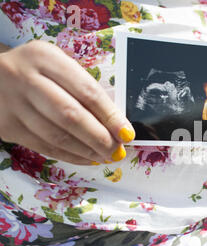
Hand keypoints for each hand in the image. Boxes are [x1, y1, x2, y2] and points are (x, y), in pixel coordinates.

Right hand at [0, 40, 134, 164]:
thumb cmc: (37, 72)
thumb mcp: (59, 67)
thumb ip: (84, 89)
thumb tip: (116, 123)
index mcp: (44, 57)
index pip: (86, 91)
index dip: (110, 116)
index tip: (127, 133)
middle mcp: (24, 78)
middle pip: (70, 116)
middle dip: (100, 138)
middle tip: (117, 151)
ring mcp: (12, 104)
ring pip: (56, 136)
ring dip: (87, 151)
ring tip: (106, 156)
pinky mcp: (6, 126)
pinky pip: (44, 147)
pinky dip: (70, 156)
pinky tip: (87, 158)